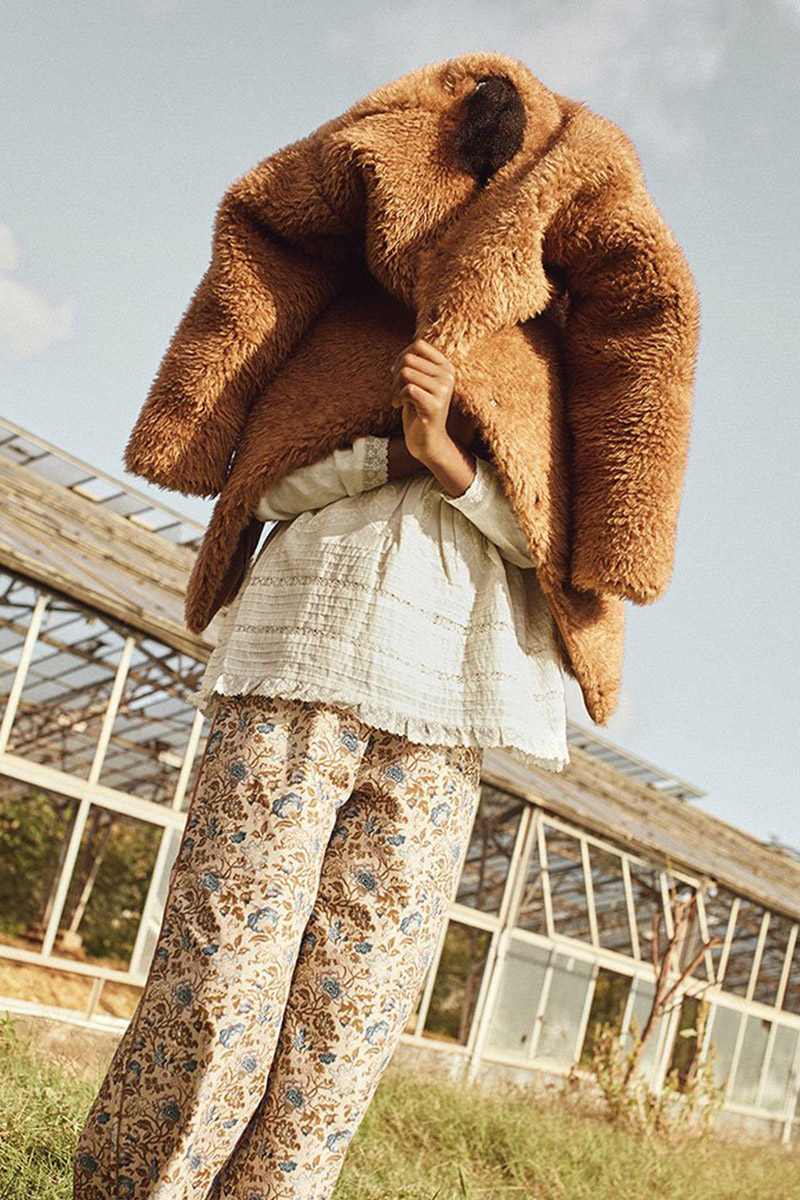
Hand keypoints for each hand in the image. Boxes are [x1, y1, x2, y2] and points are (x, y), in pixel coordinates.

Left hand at [390, 338, 456, 462]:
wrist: (427, 440)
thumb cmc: (418, 409)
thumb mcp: (418, 383)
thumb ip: (415, 367)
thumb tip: (401, 357)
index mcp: (446, 367)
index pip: (419, 345)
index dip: (401, 356)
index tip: (397, 373)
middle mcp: (448, 376)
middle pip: (408, 359)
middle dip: (395, 374)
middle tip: (396, 390)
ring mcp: (443, 390)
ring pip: (406, 373)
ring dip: (394, 387)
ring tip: (397, 399)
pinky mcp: (435, 405)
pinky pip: (408, 389)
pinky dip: (398, 397)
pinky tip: (399, 405)